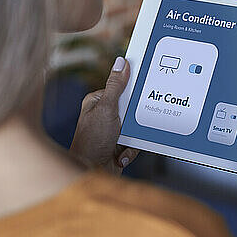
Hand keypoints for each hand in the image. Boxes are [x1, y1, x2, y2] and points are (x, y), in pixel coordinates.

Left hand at [70, 57, 138, 174]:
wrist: (90, 173)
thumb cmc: (92, 142)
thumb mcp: (106, 109)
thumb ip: (116, 86)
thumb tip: (121, 63)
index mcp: (98, 102)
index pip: (121, 88)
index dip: (133, 91)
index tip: (145, 90)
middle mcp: (104, 115)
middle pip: (132, 108)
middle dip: (135, 120)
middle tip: (131, 125)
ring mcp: (112, 131)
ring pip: (137, 126)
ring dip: (132, 138)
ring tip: (122, 144)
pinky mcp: (119, 145)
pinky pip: (136, 142)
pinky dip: (131, 150)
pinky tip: (120, 155)